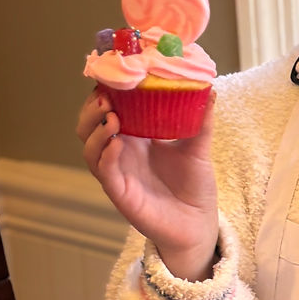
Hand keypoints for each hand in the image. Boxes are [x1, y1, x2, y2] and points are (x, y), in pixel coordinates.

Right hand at [76, 89, 219, 279]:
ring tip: (111, 116)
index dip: (105, 93)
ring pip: (90, 148)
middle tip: (105, 96)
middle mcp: (121, 152)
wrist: (198, 223)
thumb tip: (209, 88)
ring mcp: (118, 172)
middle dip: (91, 109)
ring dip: (95, 130)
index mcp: (136, 137)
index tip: (113, 76)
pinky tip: (118, 142)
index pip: (108, 109)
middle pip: (89, 126)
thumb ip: (201, 120)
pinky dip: (107, 155)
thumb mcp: (198, 148)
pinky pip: (105, 172)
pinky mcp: (120, 193)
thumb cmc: (194, 185)